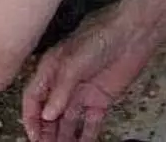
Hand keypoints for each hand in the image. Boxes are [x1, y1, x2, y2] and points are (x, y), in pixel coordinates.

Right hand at [22, 6, 159, 141]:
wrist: (133, 34)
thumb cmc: (100, 36)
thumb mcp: (74, 61)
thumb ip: (61, 89)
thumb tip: (48, 114)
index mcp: (51, 69)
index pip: (34, 98)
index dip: (31, 118)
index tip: (34, 136)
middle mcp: (64, 83)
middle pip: (49, 114)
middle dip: (46, 132)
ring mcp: (82, 93)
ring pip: (68, 121)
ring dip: (63, 137)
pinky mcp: (101, 100)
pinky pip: (90, 123)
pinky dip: (85, 136)